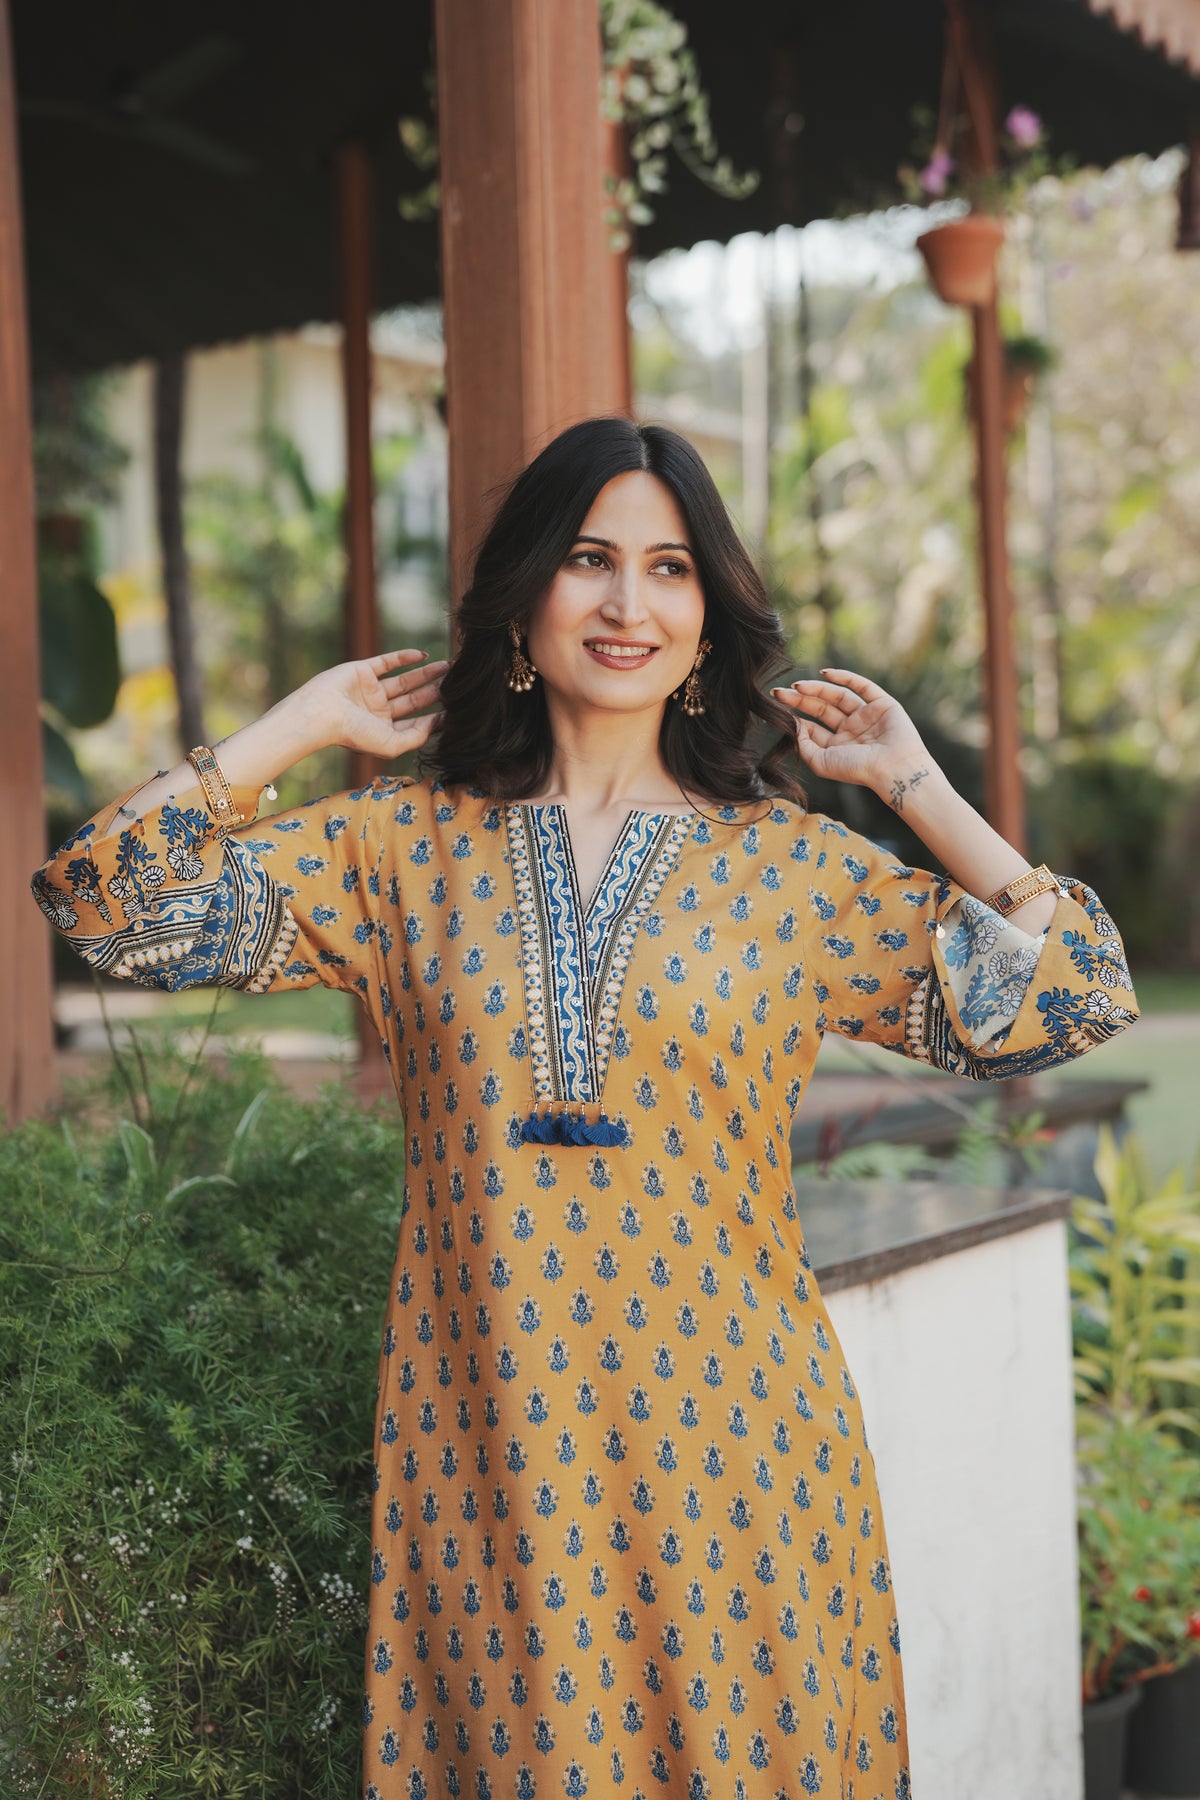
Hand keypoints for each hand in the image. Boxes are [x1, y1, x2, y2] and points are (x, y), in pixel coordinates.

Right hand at [298, 650, 446, 758]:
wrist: (323, 713)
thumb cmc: (354, 734)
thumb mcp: (392, 744)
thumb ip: (417, 736)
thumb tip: (438, 722)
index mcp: (383, 730)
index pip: (415, 722)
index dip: (436, 717)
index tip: (458, 710)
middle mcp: (378, 710)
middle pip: (414, 700)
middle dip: (436, 692)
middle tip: (458, 684)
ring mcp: (371, 689)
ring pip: (405, 680)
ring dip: (426, 673)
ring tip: (449, 667)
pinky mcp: (363, 670)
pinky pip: (388, 661)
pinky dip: (404, 657)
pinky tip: (423, 655)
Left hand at [772, 668, 934, 804]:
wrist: (892, 767)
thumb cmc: (857, 770)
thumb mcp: (821, 762)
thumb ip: (803, 745)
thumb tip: (792, 725)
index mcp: (837, 746)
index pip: (812, 728)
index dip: (794, 718)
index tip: (776, 710)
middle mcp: (851, 730)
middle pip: (821, 709)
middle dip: (800, 700)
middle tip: (779, 693)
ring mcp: (866, 715)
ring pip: (837, 696)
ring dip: (817, 689)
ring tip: (797, 686)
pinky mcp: (881, 703)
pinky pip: (861, 686)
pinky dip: (844, 677)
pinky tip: (825, 673)